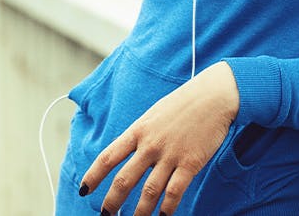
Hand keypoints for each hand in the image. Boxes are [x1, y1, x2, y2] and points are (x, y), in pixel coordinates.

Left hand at [79, 60, 240, 214]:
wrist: (213, 95)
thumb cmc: (183, 104)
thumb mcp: (154, 114)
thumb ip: (141, 135)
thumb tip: (128, 154)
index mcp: (139, 130)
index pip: (108, 156)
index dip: (93, 176)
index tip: (84, 190)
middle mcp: (150, 144)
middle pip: (124, 180)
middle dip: (112, 202)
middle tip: (106, 215)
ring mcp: (170, 154)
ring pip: (148, 192)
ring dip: (139, 213)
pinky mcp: (190, 163)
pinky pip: (174, 192)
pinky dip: (167, 209)